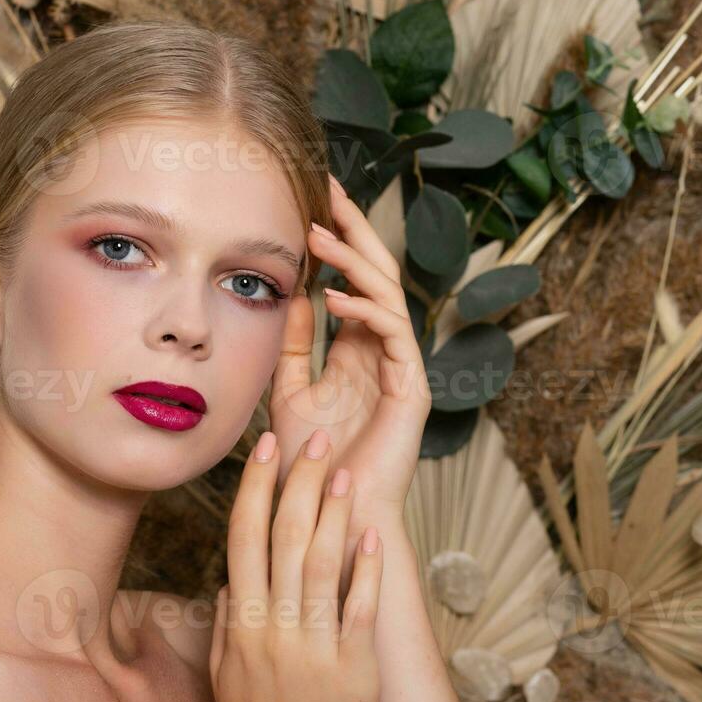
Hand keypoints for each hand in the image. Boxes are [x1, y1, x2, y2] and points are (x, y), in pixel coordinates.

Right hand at [210, 427, 385, 701]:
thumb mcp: (224, 678)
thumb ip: (227, 623)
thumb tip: (232, 578)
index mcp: (240, 625)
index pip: (243, 538)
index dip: (254, 487)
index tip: (264, 447)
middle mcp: (273, 629)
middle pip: (283, 538)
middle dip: (298, 482)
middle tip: (314, 439)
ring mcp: (315, 648)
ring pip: (322, 564)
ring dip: (333, 512)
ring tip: (345, 472)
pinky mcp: (355, 668)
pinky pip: (360, 608)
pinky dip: (367, 568)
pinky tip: (374, 534)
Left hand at [269, 173, 431, 510]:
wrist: (331, 515)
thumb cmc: (310, 463)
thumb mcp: (291, 392)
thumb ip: (293, 346)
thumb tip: (289, 295)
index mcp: (358, 348)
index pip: (351, 278)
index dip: (335, 239)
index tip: (307, 198)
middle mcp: (384, 351)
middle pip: (376, 274)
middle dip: (354, 228)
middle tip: (329, 186)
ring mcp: (402, 367)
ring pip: (387, 296)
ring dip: (353, 262)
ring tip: (318, 235)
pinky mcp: (412, 389)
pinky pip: (394, 335)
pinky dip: (364, 312)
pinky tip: (332, 297)